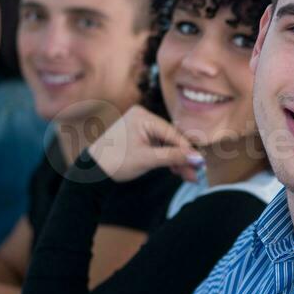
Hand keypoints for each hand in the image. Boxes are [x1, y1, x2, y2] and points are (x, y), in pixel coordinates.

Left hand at [88, 106, 203, 183]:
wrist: (93, 171)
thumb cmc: (116, 162)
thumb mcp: (147, 159)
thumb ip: (173, 157)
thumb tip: (197, 158)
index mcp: (142, 116)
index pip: (172, 133)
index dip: (187, 150)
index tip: (200, 163)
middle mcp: (142, 117)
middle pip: (171, 139)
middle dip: (182, 158)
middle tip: (195, 174)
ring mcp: (140, 127)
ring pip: (166, 144)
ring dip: (176, 160)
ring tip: (188, 177)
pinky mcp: (139, 137)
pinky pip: (158, 147)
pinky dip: (166, 159)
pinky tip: (176, 171)